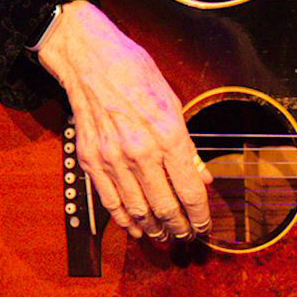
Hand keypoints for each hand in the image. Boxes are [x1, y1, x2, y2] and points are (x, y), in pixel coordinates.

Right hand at [36, 1, 211, 241]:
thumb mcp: (174, 104)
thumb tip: (202, 178)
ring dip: (155, 228)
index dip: (200, 215)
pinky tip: (136, 228)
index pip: (190, 190)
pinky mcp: (91, 160)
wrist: (91, 61)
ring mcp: (112, 159)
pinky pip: (110, 202)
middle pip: (165, 206)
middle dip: (180, 227)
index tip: (205, 226)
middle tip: (188, 235)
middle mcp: (140, 152)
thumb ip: (188, 147)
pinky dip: (125, 220)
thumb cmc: (137, 75)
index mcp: (168, 134)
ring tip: (166, 235)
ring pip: (138, 210)